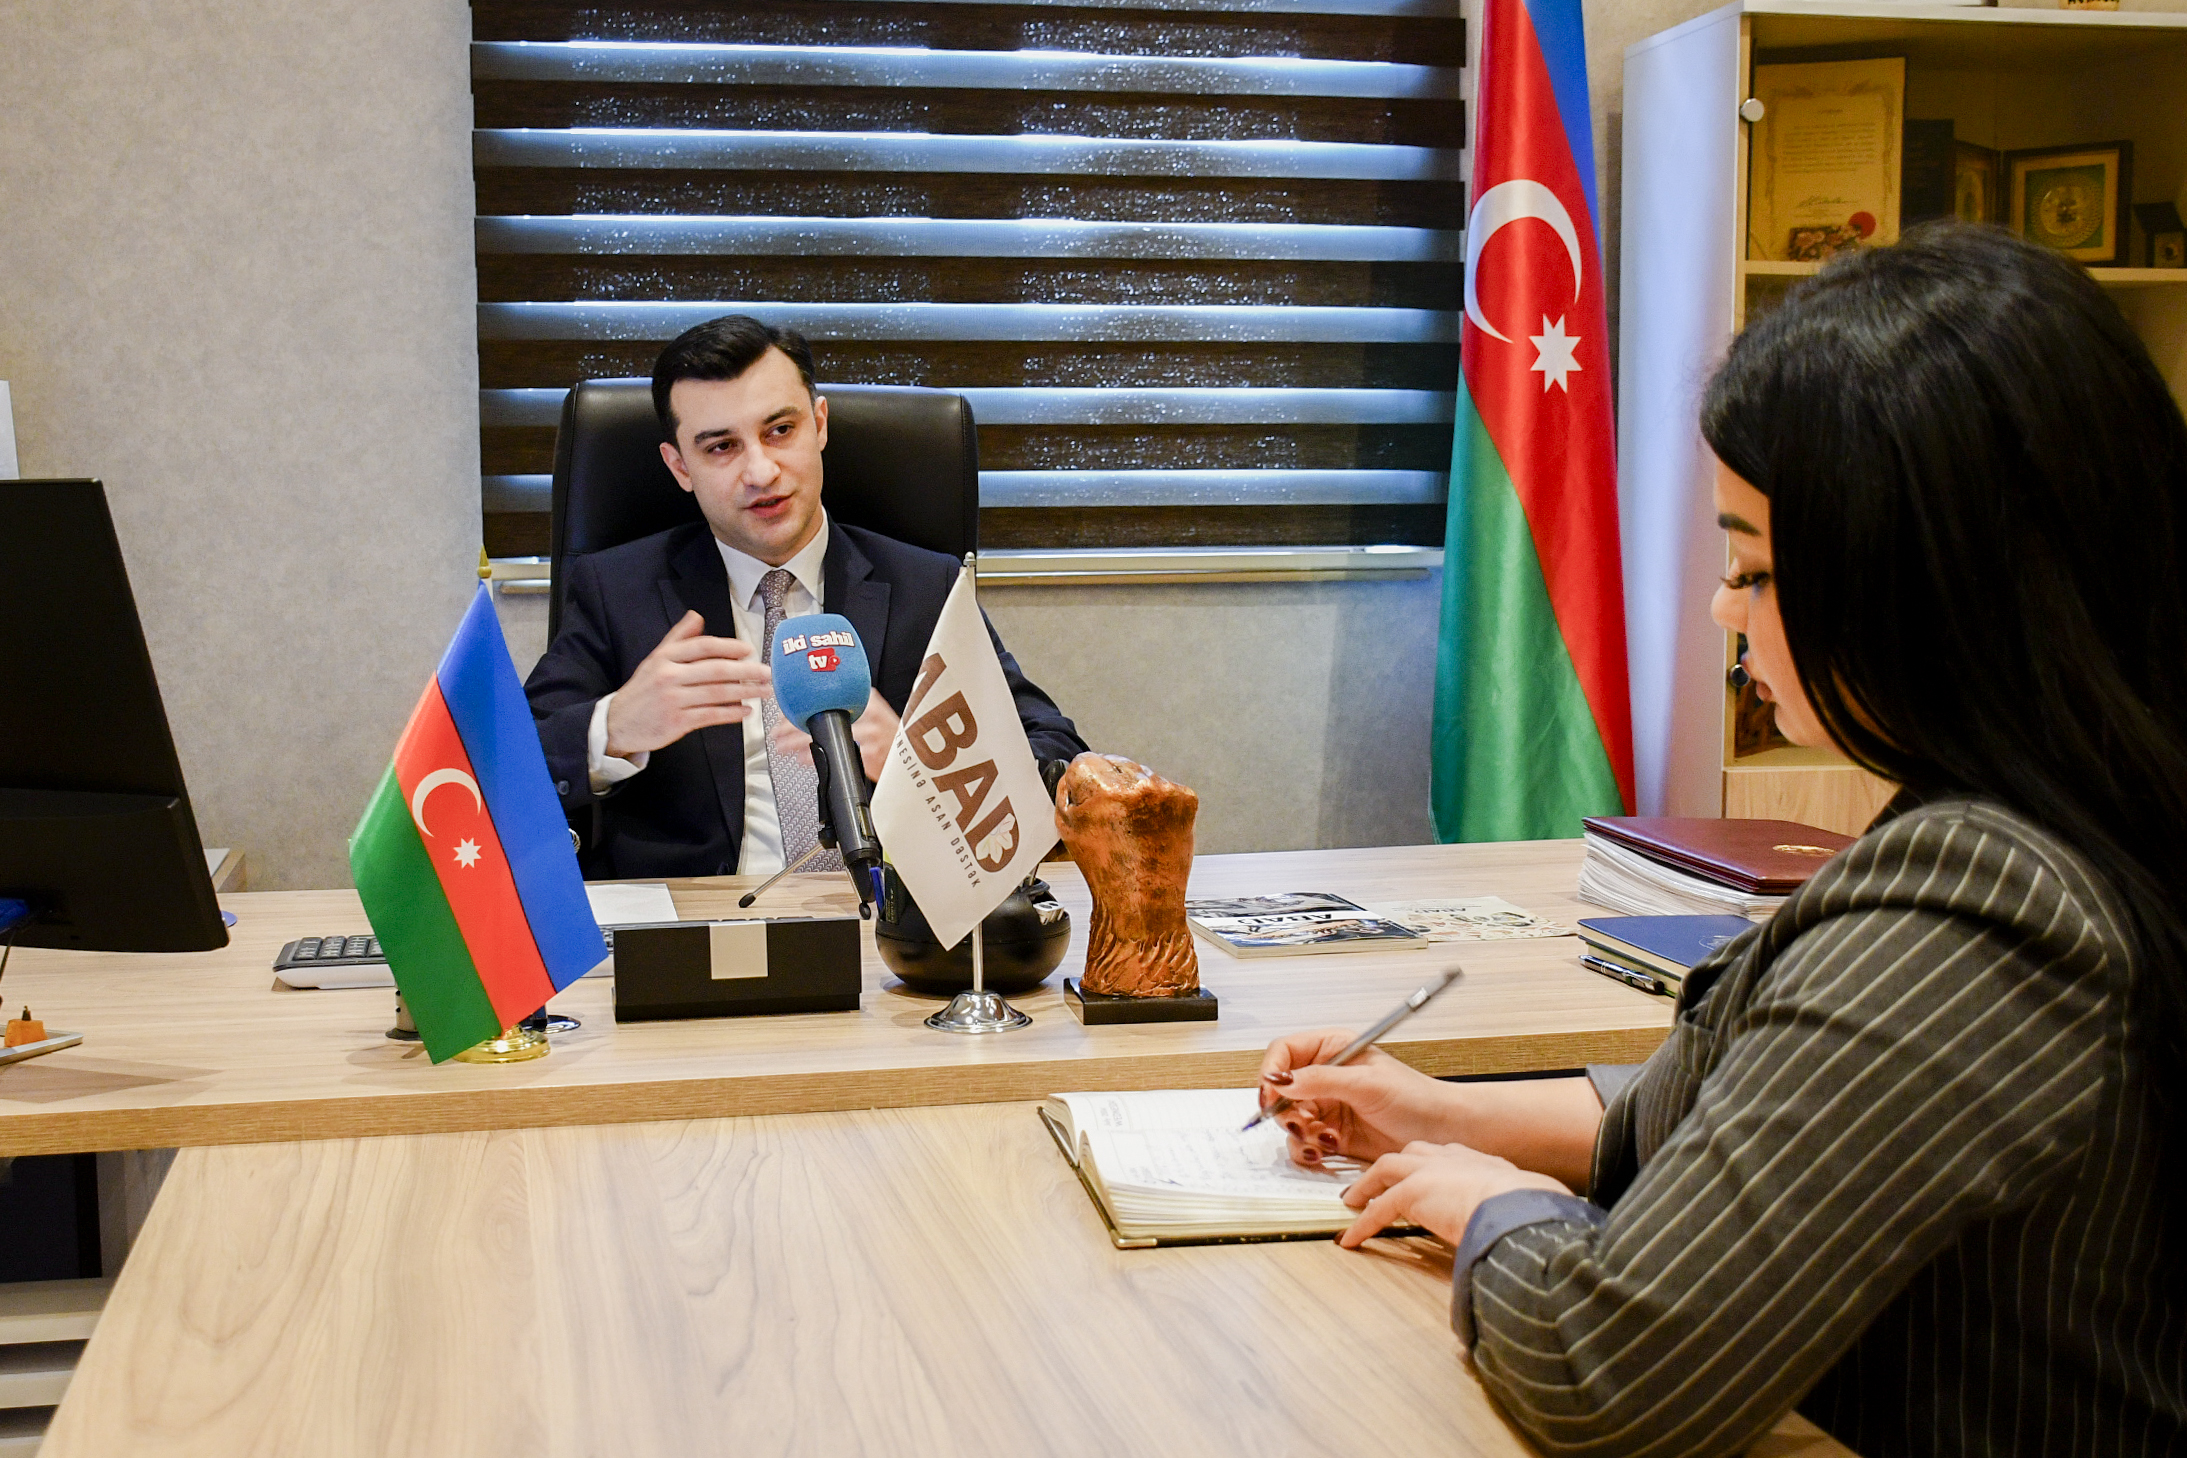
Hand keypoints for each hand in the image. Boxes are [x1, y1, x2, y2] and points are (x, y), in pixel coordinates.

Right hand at [605, 611, 770, 757]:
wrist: (617, 722)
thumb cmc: (642, 690)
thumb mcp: (655, 659)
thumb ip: (678, 638)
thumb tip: (697, 616)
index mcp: (665, 657)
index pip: (702, 646)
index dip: (728, 647)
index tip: (748, 650)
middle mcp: (668, 676)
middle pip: (715, 670)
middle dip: (745, 671)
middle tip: (767, 672)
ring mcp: (673, 700)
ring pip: (716, 693)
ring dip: (745, 692)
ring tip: (764, 691)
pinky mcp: (676, 722)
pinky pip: (710, 715)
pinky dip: (731, 713)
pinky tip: (745, 711)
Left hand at [766, 689, 900, 781]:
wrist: (911, 756)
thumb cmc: (887, 736)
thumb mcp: (872, 712)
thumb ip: (848, 704)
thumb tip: (809, 706)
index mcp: (867, 699)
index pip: (826, 696)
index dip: (802, 704)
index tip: (785, 710)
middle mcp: (869, 714)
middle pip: (822, 716)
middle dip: (792, 726)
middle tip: (777, 732)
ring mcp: (871, 734)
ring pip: (825, 735)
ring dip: (798, 743)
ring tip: (783, 746)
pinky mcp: (870, 754)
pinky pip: (835, 755)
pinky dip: (815, 758)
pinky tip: (802, 759)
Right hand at [1258, 1030, 1465, 1166]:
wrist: (1441, 1131)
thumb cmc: (1416, 1098)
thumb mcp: (1367, 1083)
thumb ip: (1322, 1080)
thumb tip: (1282, 1080)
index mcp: (1333, 1049)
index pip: (1285, 1051)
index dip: (1273, 1071)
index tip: (1272, 1093)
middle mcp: (1326, 1076)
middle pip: (1280, 1089)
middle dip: (1284, 1109)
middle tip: (1299, 1121)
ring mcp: (1328, 1106)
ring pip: (1289, 1119)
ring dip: (1298, 1132)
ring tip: (1320, 1138)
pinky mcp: (1332, 1134)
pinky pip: (1304, 1142)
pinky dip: (1309, 1148)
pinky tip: (1328, 1147)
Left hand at [1338, 1141, 1569, 1247]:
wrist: (1519, 1208)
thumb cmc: (1531, 1212)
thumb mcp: (1524, 1207)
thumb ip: (1513, 1216)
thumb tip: (1520, 1240)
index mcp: (1482, 1162)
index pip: (1450, 1156)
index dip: (1433, 1165)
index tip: (1426, 1174)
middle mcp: (1453, 1159)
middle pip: (1414, 1152)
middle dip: (1396, 1163)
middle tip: (1381, 1178)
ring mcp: (1430, 1171)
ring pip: (1388, 1168)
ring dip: (1369, 1184)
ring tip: (1354, 1200)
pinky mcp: (1413, 1192)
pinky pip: (1379, 1208)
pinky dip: (1363, 1224)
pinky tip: (1352, 1239)